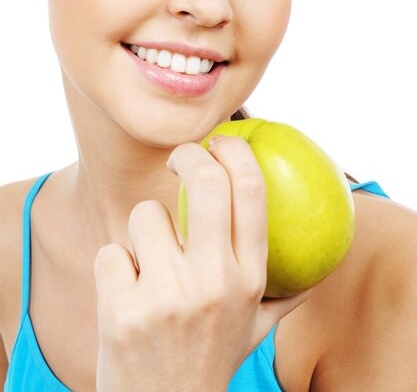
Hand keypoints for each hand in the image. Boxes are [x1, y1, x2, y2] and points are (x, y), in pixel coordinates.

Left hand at [94, 135, 310, 391]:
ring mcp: (166, 297)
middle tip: (180, 158)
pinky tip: (126, 296)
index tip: (221, 142)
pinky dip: (115, 267)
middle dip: (187, 154)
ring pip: (145, 215)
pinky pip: (111, 251)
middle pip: (203, 181)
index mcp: (250, 280)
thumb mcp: (256, 329)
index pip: (251, 191)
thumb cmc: (209, 359)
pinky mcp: (121, 311)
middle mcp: (214, 284)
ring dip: (143, 232)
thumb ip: (285, 292)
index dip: (235, 152)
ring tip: (149, 266)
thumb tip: (318, 260)